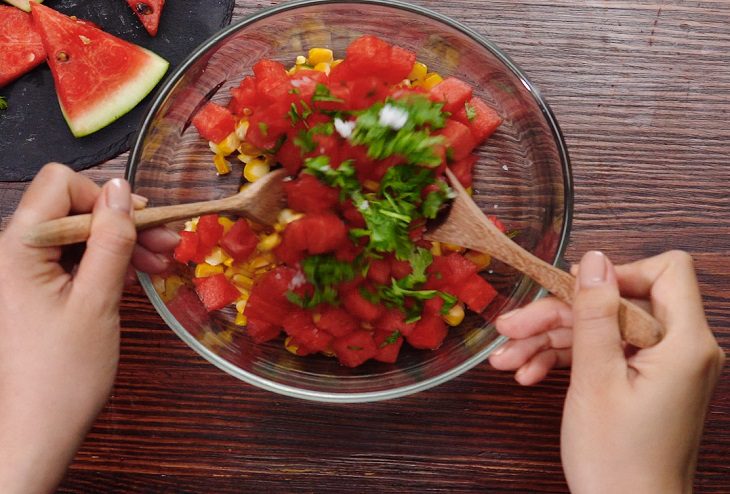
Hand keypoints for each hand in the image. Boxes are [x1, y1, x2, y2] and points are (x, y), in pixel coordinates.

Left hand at [0, 164, 178, 493]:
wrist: (40, 429)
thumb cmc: (66, 371)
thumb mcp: (97, 300)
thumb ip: (111, 240)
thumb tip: (123, 189)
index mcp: (18, 248)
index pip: (60, 185)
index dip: (106, 198)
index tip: (143, 225)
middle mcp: (15, 252)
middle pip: (72, 207)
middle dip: (121, 221)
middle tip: (167, 242)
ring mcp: (25, 271)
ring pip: (79, 233)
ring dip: (120, 242)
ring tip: (161, 261)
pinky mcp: (38, 288)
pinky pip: (75, 258)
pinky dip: (107, 262)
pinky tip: (136, 275)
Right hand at [492, 250, 724, 491]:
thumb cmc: (617, 461)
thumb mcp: (595, 379)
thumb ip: (594, 314)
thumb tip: (594, 259)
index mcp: (685, 343)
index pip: (666, 270)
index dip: (617, 273)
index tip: (572, 292)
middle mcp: (681, 349)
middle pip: (618, 303)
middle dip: (560, 314)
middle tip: (511, 327)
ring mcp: (662, 368)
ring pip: (603, 330)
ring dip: (551, 340)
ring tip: (507, 358)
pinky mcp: (644, 383)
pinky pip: (605, 355)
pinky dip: (566, 361)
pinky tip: (527, 374)